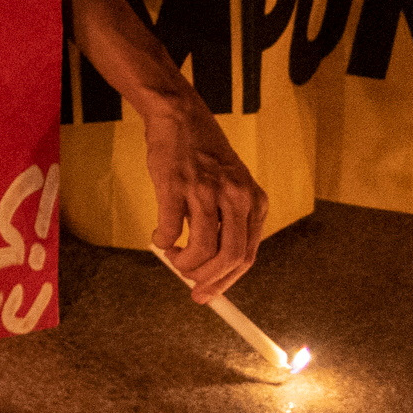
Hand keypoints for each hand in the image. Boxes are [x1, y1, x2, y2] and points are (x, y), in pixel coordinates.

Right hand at [142, 93, 266, 301]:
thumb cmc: (202, 156)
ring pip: (201, 248)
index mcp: (253, 201)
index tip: (208, 295)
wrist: (180, 117)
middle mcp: (236, 197)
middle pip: (230, 257)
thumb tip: (211, 266)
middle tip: (189, 284)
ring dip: (183, 262)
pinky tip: (159, 237)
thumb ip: (226, 222)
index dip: (227, 281)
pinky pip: (170, 229)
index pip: (247, 255)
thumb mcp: (230, 186)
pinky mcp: (177, 185)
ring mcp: (207, 190)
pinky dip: (162, 241)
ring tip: (172, 255)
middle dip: (207, 279)